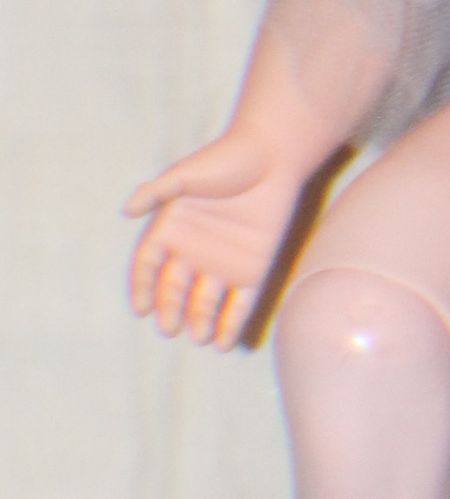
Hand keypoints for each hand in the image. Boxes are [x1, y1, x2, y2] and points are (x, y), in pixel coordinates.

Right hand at [124, 126, 313, 347]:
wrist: (273, 156)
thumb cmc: (225, 159)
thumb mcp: (187, 174)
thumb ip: (157, 190)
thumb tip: (126, 209)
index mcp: (170, 230)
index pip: (148, 266)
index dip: (142, 287)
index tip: (141, 308)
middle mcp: (192, 251)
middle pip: (174, 290)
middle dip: (171, 310)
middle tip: (169, 328)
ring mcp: (222, 263)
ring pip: (205, 302)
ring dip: (200, 322)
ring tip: (199, 338)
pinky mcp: (253, 269)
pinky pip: (240, 303)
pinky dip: (232, 323)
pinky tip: (225, 343)